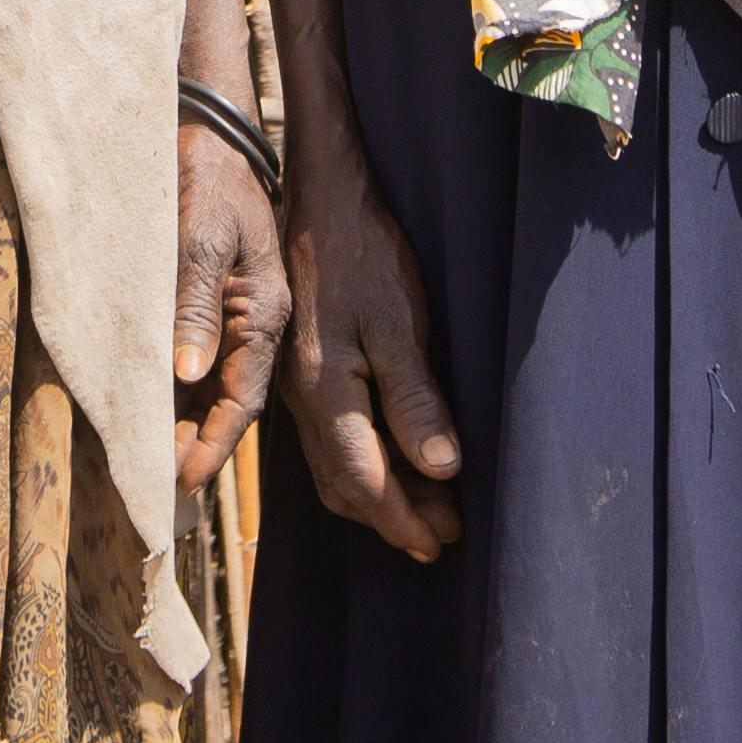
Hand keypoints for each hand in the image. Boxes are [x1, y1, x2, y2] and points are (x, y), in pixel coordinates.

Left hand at [175, 124, 295, 483]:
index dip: (214, 445)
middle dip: (199, 445)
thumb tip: (186, 374)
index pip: (243, 400)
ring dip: (188, 422)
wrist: (211, 136)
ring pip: (216, 385)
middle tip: (158, 483)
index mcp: (265, 314)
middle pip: (231, 402)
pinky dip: (182, 389)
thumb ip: (193, 306)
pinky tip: (155, 407)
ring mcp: (241, 314)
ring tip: (151, 459)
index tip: (181, 481)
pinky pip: (204, 358)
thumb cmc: (207, 181)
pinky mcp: (220, 302)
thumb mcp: (199, 238)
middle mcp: (258, 323)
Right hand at [274, 160, 464, 559]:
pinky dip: (361, 464)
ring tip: (426, 508)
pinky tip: (391, 458)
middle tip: (443, 535)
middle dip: (393, 517)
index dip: (403, 518)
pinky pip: (327, 441)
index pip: (364, 480)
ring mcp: (298, 386)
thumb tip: (442, 469)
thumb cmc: (364, 255)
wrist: (321, 200)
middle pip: (344, 484)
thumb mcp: (399, 323)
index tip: (440, 543)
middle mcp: (303, 399)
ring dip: (377, 495)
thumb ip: (415, 399)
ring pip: (331, 467)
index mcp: (325, 392)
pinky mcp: (303, 370)